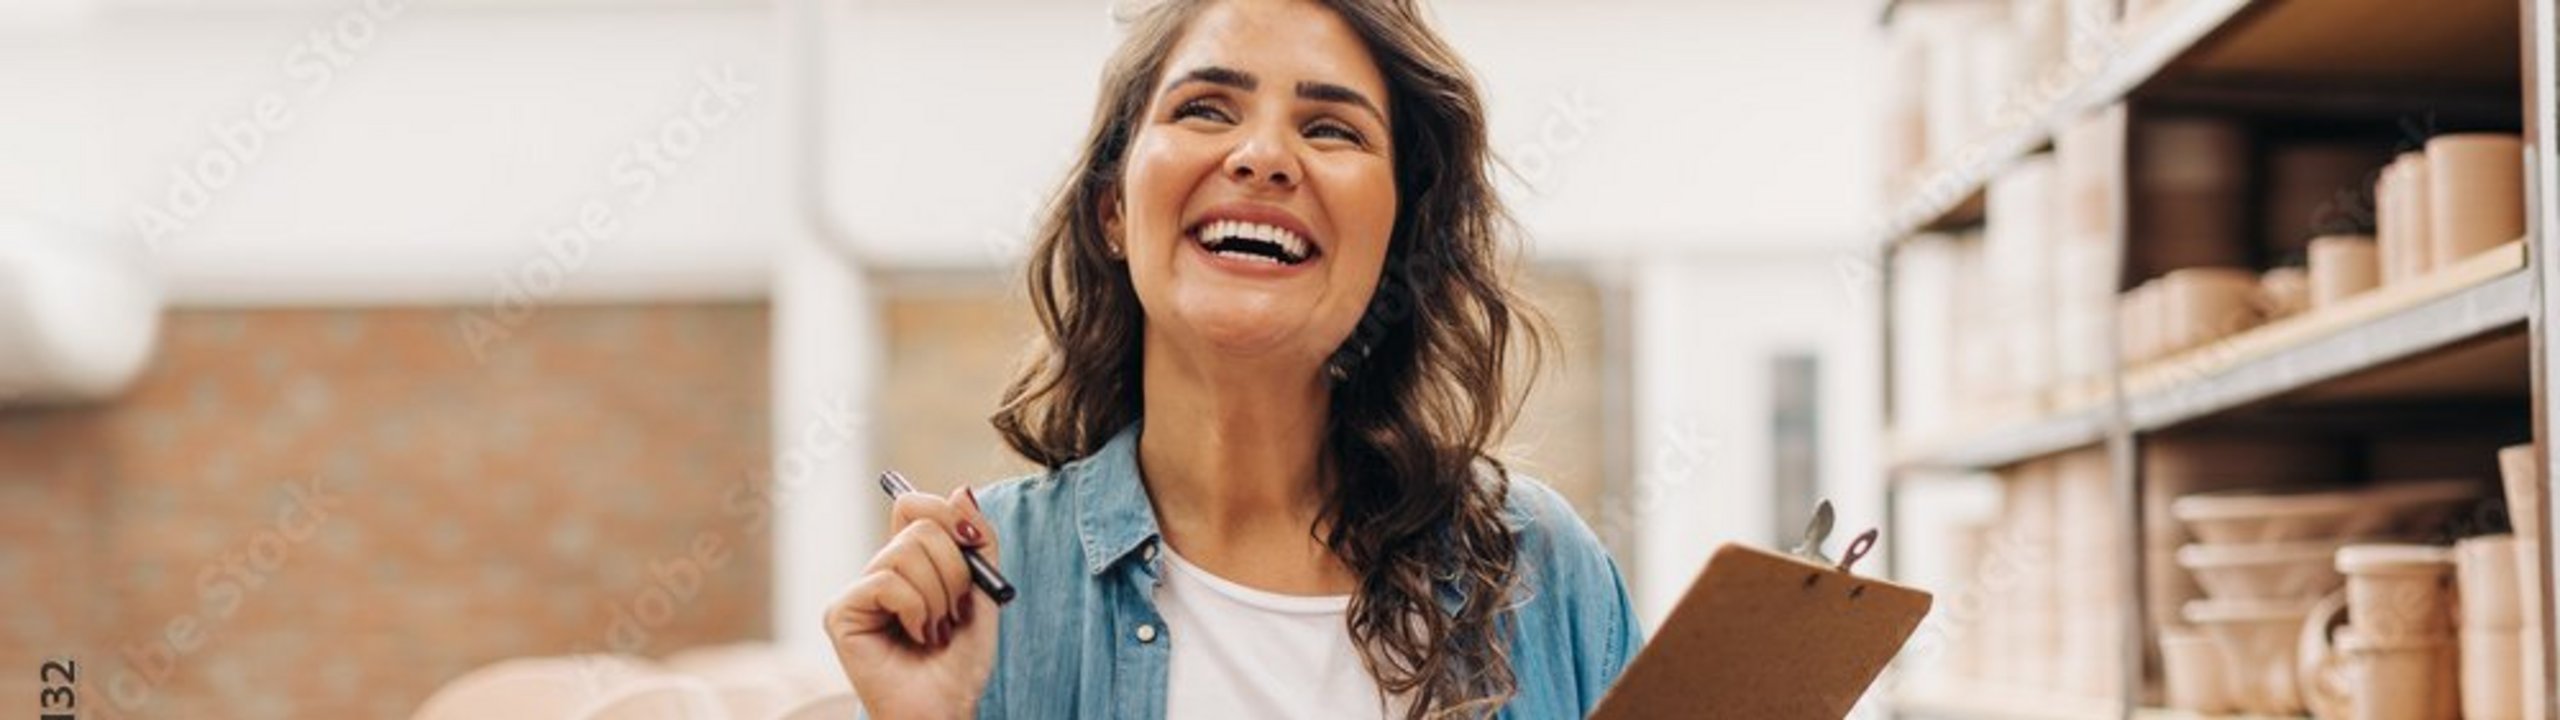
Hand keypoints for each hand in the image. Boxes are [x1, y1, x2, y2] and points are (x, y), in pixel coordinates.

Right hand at [824, 485, 999, 719]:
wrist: (947, 709)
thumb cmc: (961, 662)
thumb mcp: (985, 592)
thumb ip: (979, 542)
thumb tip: (961, 489)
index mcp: (908, 564)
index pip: (914, 505)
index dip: (947, 515)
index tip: (973, 545)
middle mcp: (878, 572)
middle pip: (919, 526)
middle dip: (955, 570)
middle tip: (955, 611)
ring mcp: (857, 591)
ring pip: (905, 552)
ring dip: (939, 597)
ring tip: (936, 631)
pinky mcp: (841, 612)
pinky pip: (889, 582)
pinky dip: (917, 610)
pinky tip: (917, 638)